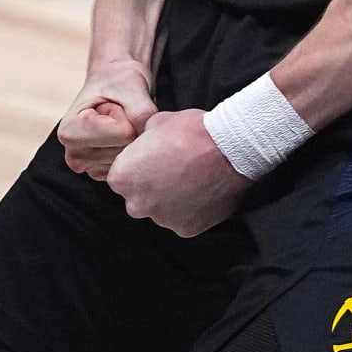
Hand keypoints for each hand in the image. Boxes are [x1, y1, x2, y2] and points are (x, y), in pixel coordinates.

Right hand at [59, 59, 153, 180]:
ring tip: (119, 122)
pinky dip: (133, 148)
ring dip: (133, 137)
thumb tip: (150, 143)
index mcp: (70, 132)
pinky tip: (120, 136)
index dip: (126, 114)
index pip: (123, 133)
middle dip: (131, 128)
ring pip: (132, 159)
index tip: (113, 104)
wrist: (113, 84)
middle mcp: (74, 155)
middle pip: (127, 150)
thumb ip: (142, 113)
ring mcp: (88, 168)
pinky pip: (133, 167)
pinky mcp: (103, 174)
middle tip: (118, 112)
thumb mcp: (132, 85)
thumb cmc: (117, 81)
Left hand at [105, 109, 246, 236]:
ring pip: (162, 211)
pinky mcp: (187, 229)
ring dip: (172, 200)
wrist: (228, 148)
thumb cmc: (191, 131)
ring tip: (192, 180)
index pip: (122, 177)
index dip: (139, 167)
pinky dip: (192, 210)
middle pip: (139, 198)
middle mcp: (137, 205)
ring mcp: (162, 220)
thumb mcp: (155, 123)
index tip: (155, 159)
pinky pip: (184, 220)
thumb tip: (146, 144)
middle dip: (152, 187)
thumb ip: (143, 140)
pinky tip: (203, 192)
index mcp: (122, 179)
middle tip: (174, 170)